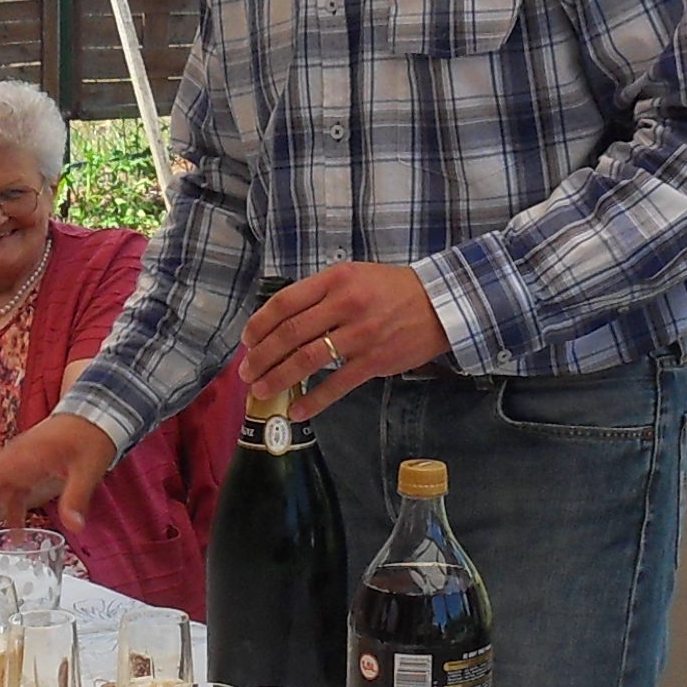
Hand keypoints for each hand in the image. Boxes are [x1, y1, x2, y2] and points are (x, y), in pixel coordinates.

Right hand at [0, 414, 119, 539]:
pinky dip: (10, 515)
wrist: (97, 414)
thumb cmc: (89, 437)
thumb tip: (75, 527)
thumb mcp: (87, 469)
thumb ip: (76, 497)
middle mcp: (11, 462)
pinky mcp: (28, 469)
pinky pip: (11, 494)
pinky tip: (16, 536)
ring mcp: (18, 466)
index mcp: (17, 460)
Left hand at [244, 263, 449, 415]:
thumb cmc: (391, 290)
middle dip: (261, 356)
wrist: (439, 304)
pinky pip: (337, 384)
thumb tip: (280, 322)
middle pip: (290, 333)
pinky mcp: (374, 360)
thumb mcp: (353, 276)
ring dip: (278, 378)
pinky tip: (297, 410)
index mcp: (335, 280)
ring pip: (307, 360)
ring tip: (261, 390)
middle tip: (247, 372)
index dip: (259, 324)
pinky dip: (314, 400)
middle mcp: (345, 304)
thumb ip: (319, 294)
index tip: (247, 340)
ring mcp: (360, 335)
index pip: (285, 302)